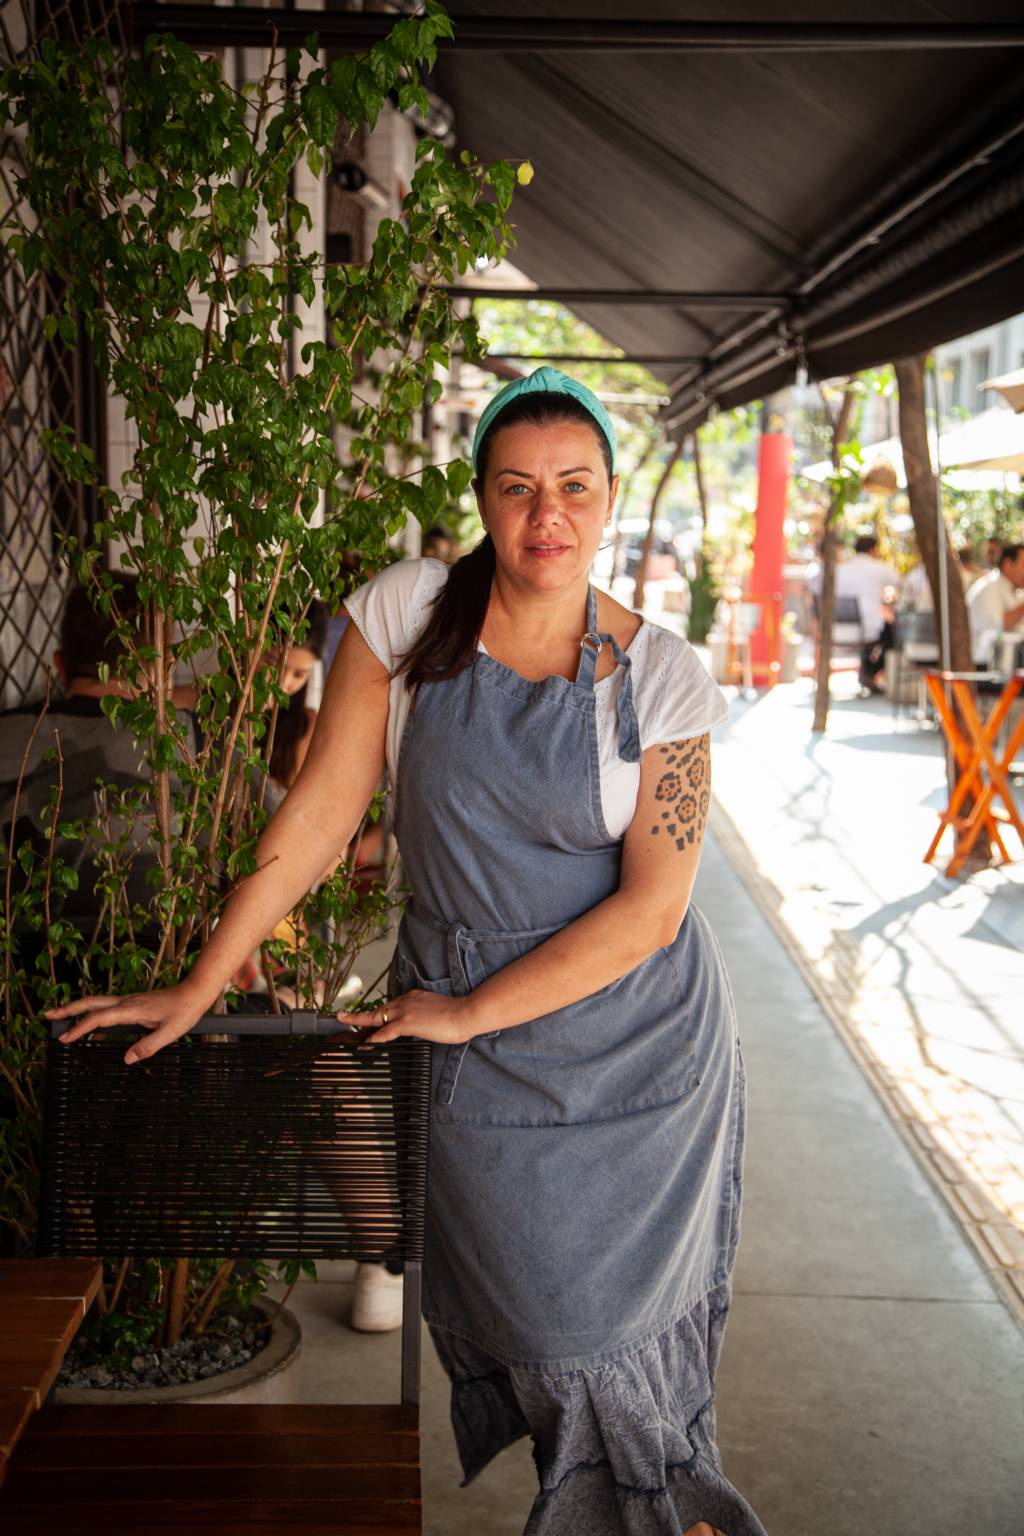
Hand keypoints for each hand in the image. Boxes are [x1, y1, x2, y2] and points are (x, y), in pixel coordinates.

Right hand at [43, 983, 207, 1065]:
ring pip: (97, 1002)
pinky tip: (89, 1022)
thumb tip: (127, 1059)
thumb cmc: (184, 1012)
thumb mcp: (170, 1033)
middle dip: (68, 1009)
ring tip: (60, 1016)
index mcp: (132, 1009)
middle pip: (91, 1003)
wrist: (195, 993)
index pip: (99, 1018)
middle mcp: (127, 1002)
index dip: (80, 1028)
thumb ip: (148, 1046)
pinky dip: (91, 1012)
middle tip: (48, 1016)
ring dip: (77, 1008)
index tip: (65, 1039)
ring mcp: (129, 1000)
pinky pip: (106, 1006)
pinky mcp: (132, 1002)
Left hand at [336, 988, 474, 1046]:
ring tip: (343, 1022)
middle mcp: (406, 1000)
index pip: (390, 1006)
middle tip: (343, 1017)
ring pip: (375, 1016)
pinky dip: (373, 1038)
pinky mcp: (407, 1022)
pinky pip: (385, 1032)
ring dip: (357, 1021)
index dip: (377, 1014)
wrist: (466, 1013)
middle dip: (359, 1014)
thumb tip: (421, 1026)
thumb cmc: (458, 1016)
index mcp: (413, 997)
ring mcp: (405, 1011)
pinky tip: (364, 1044)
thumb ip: (425, 1016)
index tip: (368, 1018)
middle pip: (378, 1009)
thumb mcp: (437, 1012)